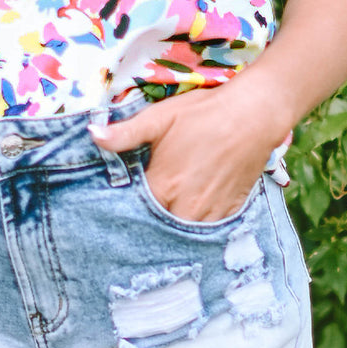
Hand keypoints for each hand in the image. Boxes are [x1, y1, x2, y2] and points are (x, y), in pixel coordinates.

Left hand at [90, 81, 284, 222]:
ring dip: (172, 227)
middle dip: (148, 224)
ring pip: (182, 233)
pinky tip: (189, 214)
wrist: (253, 115)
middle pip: (157, 229)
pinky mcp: (230, 212)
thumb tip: (92, 136)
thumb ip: (125, 133)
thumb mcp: (159, 118)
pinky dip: (196, 227)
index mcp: (163, 186)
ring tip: (164, 217)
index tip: (115, 210)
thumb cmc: (203, 114)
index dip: (125, 211)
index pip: (134, 213)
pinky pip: (207, 231)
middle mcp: (185, 207)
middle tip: (139, 215)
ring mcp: (210, 213)